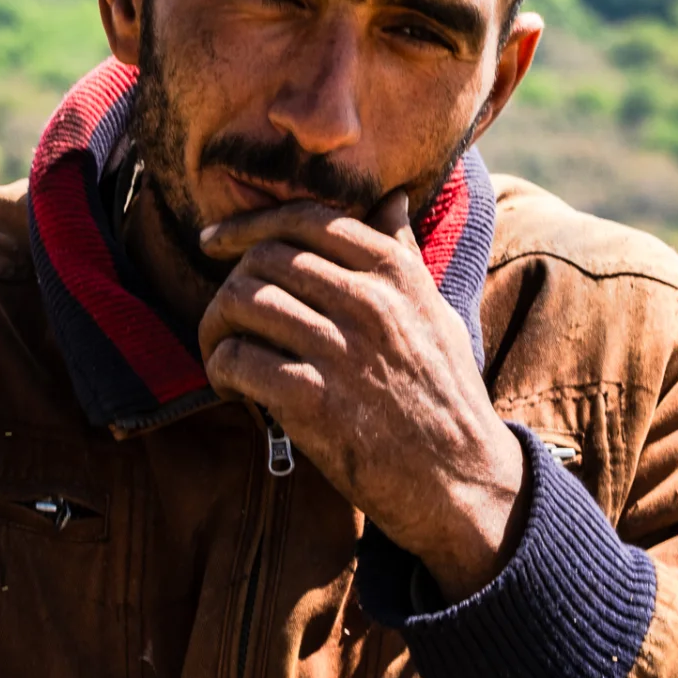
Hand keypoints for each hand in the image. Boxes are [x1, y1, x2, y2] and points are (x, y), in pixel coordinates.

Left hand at [198, 193, 524, 601]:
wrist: (463, 479)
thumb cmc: (444, 395)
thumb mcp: (435, 312)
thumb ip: (403, 254)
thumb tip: (392, 198)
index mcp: (395, 273)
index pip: (305, 219)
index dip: (248, 224)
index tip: (214, 241)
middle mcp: (368, 302)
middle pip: (263, 259)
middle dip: (228, 284)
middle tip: (226, 319)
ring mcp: (342, 350)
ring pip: (241, 303)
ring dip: (215, 329)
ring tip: (222, 353)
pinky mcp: (316, 402)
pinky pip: (238, 360)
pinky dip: (221, 371)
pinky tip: (234, 389)